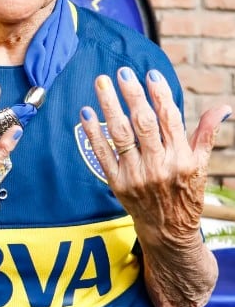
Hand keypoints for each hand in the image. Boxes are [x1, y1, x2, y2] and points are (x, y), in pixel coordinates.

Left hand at [80, 67, 231, 245]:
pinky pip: (102, 153)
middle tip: (122, 73)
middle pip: (142, 124)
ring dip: (109, 106)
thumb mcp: (201, 166)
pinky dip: (93, 132)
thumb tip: (223, 108)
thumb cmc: (185, 194)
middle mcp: (159, 166)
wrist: (167, 233)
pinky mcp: (117, 183)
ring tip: (101, 83)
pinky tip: (86, 111)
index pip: (170, 120)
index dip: (161, 96)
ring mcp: (135, 175)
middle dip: (132, 95)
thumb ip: (207, 134)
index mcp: (182, 158)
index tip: (151, 75)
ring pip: (120, 134)